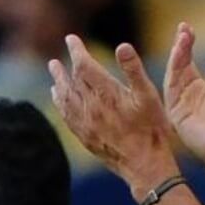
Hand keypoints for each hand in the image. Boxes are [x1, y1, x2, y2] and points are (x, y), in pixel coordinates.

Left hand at [49, 35, 180, 199]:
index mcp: (106, 93)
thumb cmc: (151, 129)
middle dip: (65, 65)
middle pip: (71, 80)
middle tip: (60, 54)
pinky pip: (65, 114)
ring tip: (53, 69)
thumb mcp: (149, 96)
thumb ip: (134, 70)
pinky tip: (58, 97)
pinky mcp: (84, 136)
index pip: (84, 65)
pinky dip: (59, 101)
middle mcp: (91, 107)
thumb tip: (122, 46)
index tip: (71, 39)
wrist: (144, 165)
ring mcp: (85, 123)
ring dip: (58, 81)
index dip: (76, 50)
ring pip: (65, 97)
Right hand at [163, 22, 204, 192]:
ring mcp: (181, 106)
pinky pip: (172, 88)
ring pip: (174, 74)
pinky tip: (180, 54)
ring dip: (177, 55)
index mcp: (201, 92)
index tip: (188, 28)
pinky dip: (174, 70)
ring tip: (183, 36)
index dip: (188, 46)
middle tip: (183, 27)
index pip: (189, 65)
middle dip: (180, 46)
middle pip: (179, 66)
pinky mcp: (177, 114)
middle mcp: (188, 97)